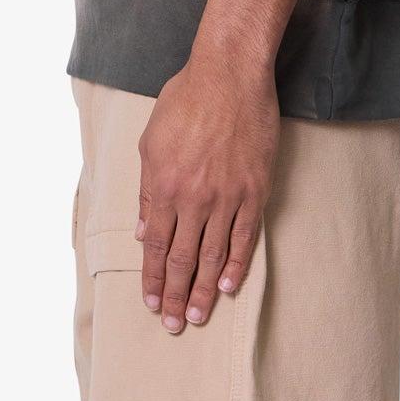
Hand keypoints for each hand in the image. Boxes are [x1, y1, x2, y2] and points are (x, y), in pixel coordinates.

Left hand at [136, 51, 279, 332]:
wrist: (230, 74)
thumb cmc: (185, 101)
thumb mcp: (150, 142)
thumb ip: (147, 191)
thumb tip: (144, 231)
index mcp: (164, 187)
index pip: (157, 247)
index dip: (154, 279)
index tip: (152, 304)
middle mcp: (194, 199)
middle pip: (183, 260)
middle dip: (176, 296)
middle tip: (173, 325)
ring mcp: (227, 197)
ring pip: (214, 256)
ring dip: (205, 291)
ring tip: (199, 316)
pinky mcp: (254, 191)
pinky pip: (244, 237)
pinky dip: (236, 265)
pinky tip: (230, 287)